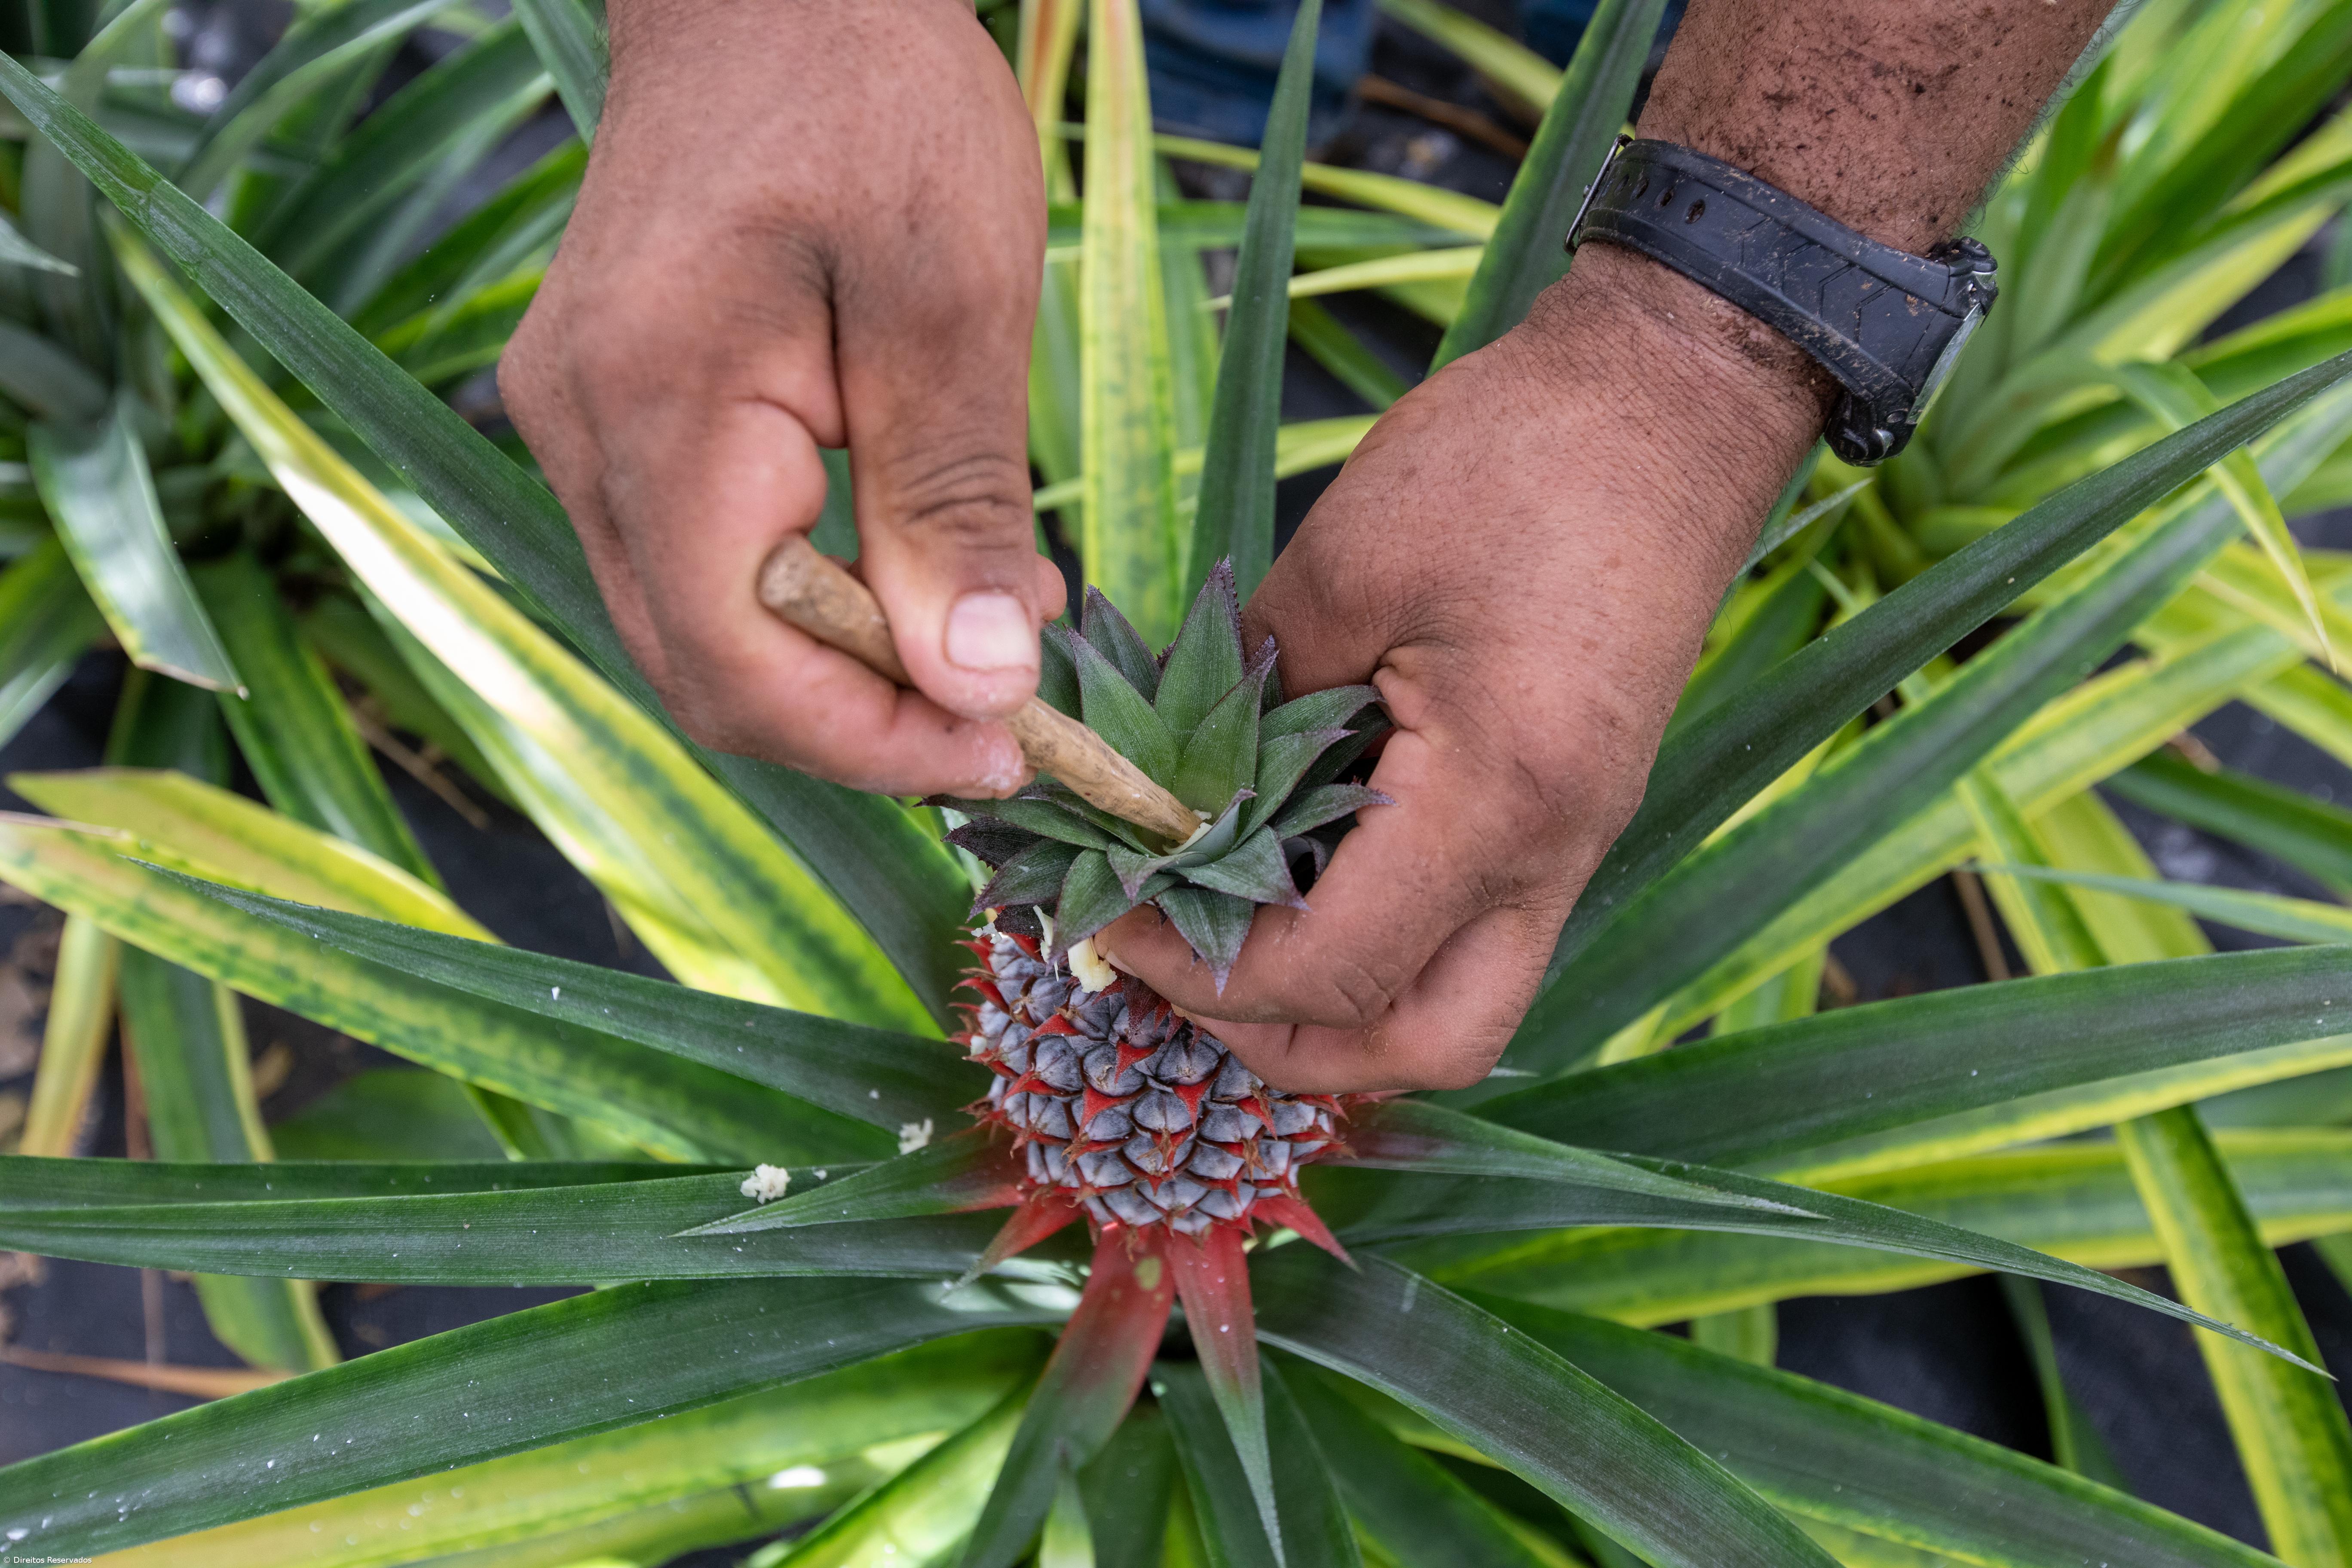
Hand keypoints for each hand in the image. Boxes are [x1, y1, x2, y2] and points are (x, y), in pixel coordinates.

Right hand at [500, 0, 1062, 796]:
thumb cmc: (874, 101)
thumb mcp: (954, 298)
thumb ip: (955, 504)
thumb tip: (979, 686)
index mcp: (654, 406)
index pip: (735, 663)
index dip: (871, 742)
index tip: (1003, 754)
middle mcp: (579, 435)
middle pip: (705, 669)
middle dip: (860, 725)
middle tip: (1008, 719)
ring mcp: (581, 425)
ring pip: (701, 628)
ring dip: (840, 670)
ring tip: (982, 645)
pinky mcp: (615, 413)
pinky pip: (702, 563)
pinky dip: (808, 604)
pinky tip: (909, 578)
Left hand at [1098, 247, 1825, 1090]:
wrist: (1672, 402)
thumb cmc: (1515, 462)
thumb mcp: (1346, 568)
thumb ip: (1251, 700)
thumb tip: (1174, 790)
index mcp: (1496, 798)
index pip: (1335, 969)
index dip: (1203, 972)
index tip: (1111, 922)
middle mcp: (1552, 852)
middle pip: (1425, 1046)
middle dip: (1284, 1044)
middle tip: (1172, 973)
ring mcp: (1574, 842)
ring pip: (1460, 1008)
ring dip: (1339, 1012)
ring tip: (1226, 946)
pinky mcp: (1570, 813)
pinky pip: (1474, 935)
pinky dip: (1380, 946)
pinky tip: (1297, 884)